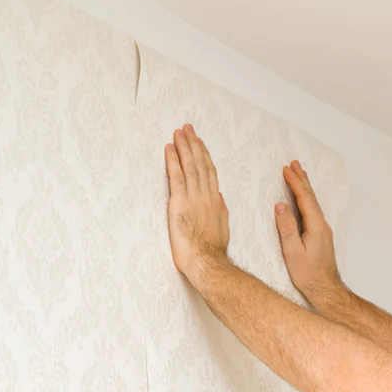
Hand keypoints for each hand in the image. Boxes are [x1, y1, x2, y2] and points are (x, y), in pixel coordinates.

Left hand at [165, 124, 229, 282]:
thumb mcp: (223, 228)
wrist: (206, 262)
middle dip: (194, 144)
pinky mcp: (179, 203)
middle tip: (187, 129)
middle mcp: (206, 195)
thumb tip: (220, 198)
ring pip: (190, 166)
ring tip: (179, 133)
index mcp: (215, 202)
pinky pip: (176, 176)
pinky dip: (173, 161)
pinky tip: (169, 149)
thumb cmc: (212, 251)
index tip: (200, 143)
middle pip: (200, 164)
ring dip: (184, 147)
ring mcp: (193, 198)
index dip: (204, 155)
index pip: (210, 172)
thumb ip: (221, 211)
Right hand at [276, 160, 344, 304]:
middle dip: (302, 179)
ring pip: (313, 203)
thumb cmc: (308, 275)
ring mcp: (323, 230)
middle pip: (311, 197)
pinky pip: (313, 211)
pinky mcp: (321, 236)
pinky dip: (307, 200)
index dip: (295, 182)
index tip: (286, 169)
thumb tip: (280, 206)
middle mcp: (322, 225)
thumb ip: (286, 228)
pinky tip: (304, 200)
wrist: (325, 289)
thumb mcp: (292, 252)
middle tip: (294, 164)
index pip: (304, 198)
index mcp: (315, 226)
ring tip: (299, 175)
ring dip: (305, 188)